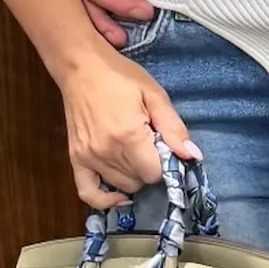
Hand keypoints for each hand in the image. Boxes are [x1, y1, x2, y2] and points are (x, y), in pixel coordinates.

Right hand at [60, 47, 197, 208]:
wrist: (82, 68)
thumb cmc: (120, 77)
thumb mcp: (155, 95)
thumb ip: (174, 128)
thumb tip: (193, 155)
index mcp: (129, 136)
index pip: (155, 173)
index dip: (166, 163)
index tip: (166, 147)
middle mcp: (106, 152)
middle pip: (139, 181)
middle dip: (151, 168)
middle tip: (151, 146)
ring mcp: (88, 158)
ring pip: (120, 186)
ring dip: (133, 176)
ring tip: (135, 152)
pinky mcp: (75, 159)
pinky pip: (88, 193)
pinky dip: (104, 199)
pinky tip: (119, 194)